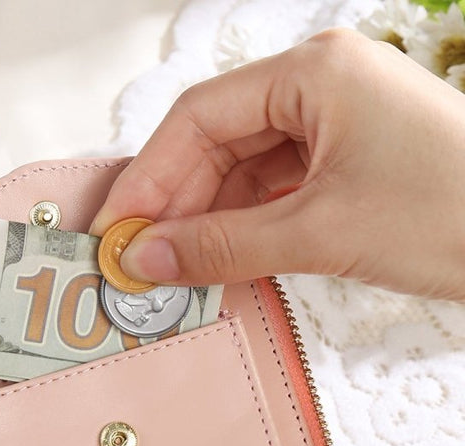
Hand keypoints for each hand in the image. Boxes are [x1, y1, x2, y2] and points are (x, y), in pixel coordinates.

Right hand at [90, 29, 464, 301]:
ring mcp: (336, 124)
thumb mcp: (320, 233)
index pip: (199, 119)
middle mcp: (321, 86)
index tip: (115, 232)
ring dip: (203, 222)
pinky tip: (215, 263)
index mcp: (315, 72)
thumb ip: (222, 246)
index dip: (147, 179)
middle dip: (172, 205)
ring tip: (170, 271)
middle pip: (215, 143)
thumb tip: (146, 260)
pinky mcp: (347, 162)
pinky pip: (272, 191)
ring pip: (241, 171)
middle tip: (136, 262)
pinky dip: (240, 228)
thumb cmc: (450, 213)